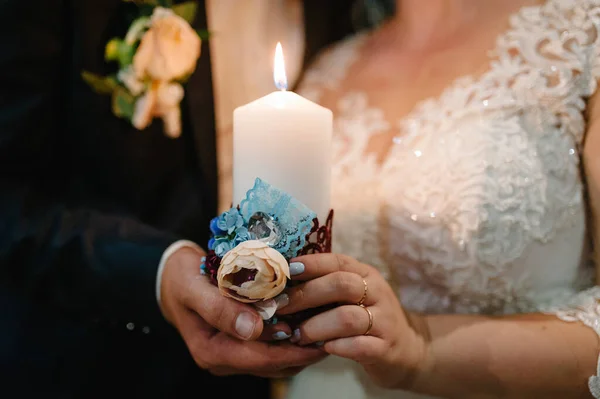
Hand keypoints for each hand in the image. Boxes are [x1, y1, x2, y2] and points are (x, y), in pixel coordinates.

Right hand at [160, 246, 325, 377]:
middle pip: (270, 363)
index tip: (318, 339)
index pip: (258, 358)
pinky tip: (308, 321)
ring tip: (327, 329)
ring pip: (274, 359)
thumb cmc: (181, 278)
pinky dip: (290, 338)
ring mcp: (232, 353)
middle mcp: (223, 359)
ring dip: (300, 347)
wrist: (172, 277)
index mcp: (210, 350)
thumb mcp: (193, 287)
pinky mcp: (240, 344)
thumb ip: (219, 307)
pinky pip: (270, 347)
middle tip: (333, 334)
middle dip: (302, 351)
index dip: (290, 351)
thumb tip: (252, 329)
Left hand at [277, 253, 429, 388]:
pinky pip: (358, 346)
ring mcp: (384, 321)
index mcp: (367, 275)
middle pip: (341, 285)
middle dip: (306, 295)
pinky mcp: (386, 349)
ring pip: (347, 318)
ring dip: (315, 326)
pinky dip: (335, 346)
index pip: (338, 262)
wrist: (407, 350)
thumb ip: (327, 287)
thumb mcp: (353, 296)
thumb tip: (283, 284)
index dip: (311, 264)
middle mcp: (378, 293)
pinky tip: (323, 348)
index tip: (287, 271)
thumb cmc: (367, 319)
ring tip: (297, 335)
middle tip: (281, 307)